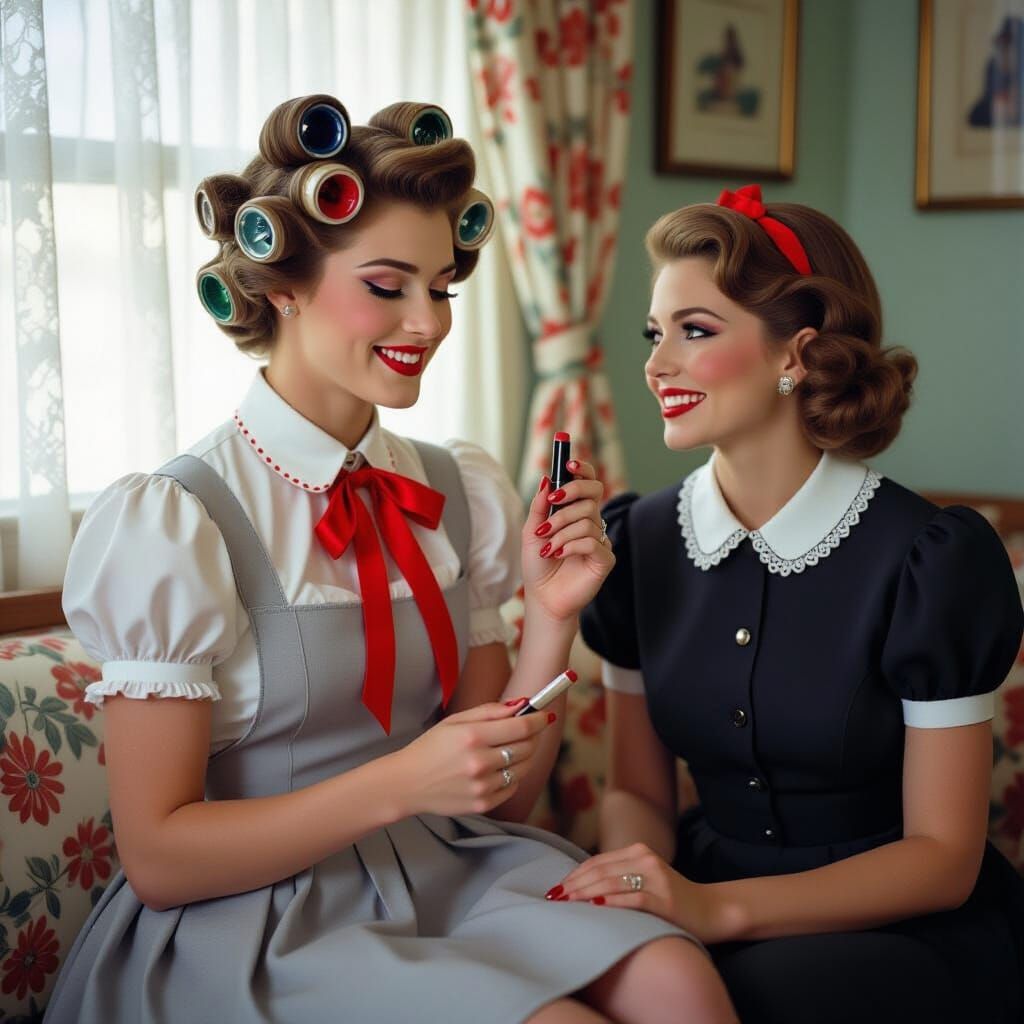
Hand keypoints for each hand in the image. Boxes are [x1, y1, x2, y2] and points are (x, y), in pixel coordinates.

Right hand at [389, 700, 553, 817]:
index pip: (521, 728)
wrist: (407, 783)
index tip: (545, 715)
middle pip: (526, 748)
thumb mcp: (456, 721)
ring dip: (523, 756)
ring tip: (508, 749)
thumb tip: (522, 704)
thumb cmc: (431, 747)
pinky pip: (512, 787)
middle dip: (532, 736)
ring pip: (523, 768)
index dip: (538, 720)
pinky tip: (496, 769)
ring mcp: (482, 786)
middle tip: (526, 731)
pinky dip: (511, 776)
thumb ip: (490, 711)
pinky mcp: (483, 804)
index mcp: (472, 737)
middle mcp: (479, 762)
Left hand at [523, 458, 613, 623]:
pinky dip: (571, 545)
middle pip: (594, 492)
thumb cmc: (538, 565)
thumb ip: (539, 505)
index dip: (582, 470)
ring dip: (562, 529)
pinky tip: (559, 554)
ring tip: (548, 546)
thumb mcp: (532, 530)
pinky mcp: (605, 559)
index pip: (587, 483)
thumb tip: (547, 479)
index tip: (568, 462)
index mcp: (576, 513)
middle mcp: (591, 523)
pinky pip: (591, 541)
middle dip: (572, 492)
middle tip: (553, 501)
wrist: (543, 597)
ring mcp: (600, 540)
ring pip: (587, 518)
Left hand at [547, 843, 728, 943]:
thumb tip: (579, 888)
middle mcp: (645, 859)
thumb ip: (618, 876)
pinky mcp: (665, 899)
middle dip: (574, 885)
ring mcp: (656, 879)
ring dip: (585, 893)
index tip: (555, 890)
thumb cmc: (672, 899)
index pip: (597, 862)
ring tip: (567, 903)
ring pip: (611, 882)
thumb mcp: (644, 879)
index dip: (574, 875)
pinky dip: (612, 902)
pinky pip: (633, 899)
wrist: (711, 910)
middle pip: (600, 871)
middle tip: (554, 899)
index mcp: (638, 852)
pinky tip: (596, 907)